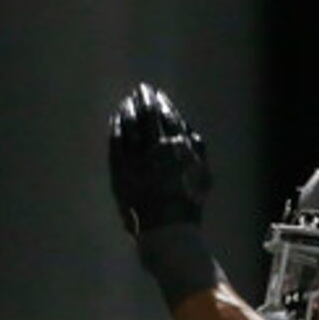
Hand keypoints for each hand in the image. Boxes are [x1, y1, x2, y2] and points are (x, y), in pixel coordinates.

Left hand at [107, 83, 210, 236]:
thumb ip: (197, 149)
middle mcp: (157, 149)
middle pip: (148, 116)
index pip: (168, 116)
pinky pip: (116, 142)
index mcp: (179, 148)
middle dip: (144, 99)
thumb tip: (188, 129)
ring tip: (127, 102)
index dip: (162, 102)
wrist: (167, 230)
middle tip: (141, 89)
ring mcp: (136, 159)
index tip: (157, 94)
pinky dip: (116, 127)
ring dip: (129, 110)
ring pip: (131, 125)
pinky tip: (116, 119)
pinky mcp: (120, 170)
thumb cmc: (188, 205)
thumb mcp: (202, 175)